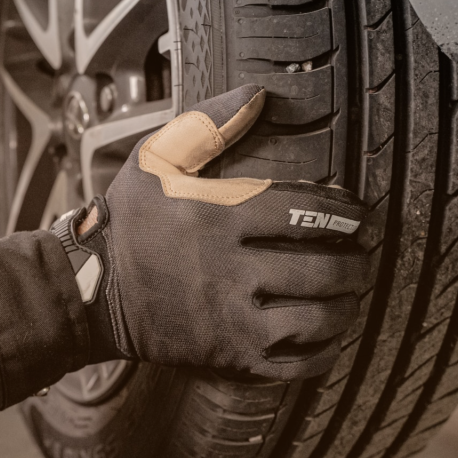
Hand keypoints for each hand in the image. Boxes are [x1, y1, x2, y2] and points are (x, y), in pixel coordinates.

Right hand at [66, 85, 370, 379]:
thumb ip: (210, 124)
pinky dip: (325, 349)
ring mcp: (230, 320)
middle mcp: (228, 271)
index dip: (346, 215)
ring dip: (347, 305)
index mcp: (217, 217)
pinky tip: (328, 333)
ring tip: (351, 292)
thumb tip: (260, 93)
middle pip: (321, 270)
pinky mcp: (227, 356)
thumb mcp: (157, 158)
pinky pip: (296, 363)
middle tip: (365, 256)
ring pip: (316, 319)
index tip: (363, 218)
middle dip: (357, 263)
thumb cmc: (130, 220)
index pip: (304, 213)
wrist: (91, 290)